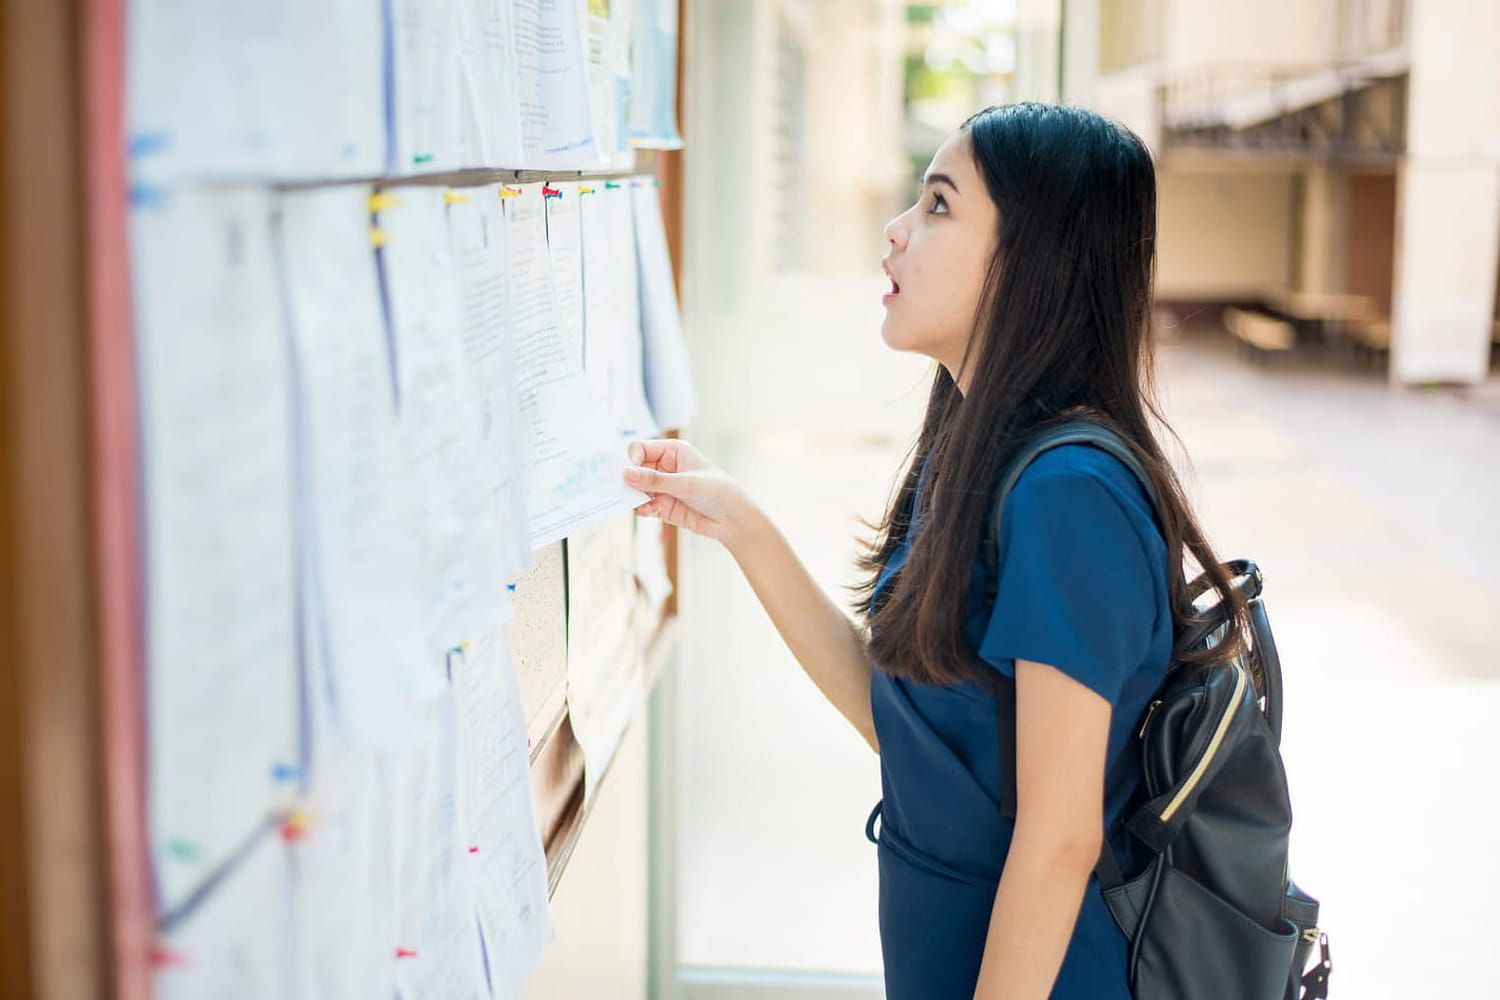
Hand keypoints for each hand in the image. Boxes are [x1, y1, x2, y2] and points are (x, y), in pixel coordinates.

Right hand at [624, 439, 755, 545]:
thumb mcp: (685, 483)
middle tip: (626, 491)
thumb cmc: (718, 492)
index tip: (630, 473)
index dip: (632, 459)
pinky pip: (643, 505)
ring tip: (642, 503)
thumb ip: (654, 480)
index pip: (641, 449)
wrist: (733, 520)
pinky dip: (642, 508)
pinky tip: (651, 511)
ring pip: (636, 489)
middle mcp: (665, 467)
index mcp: (673, 451)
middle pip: (635, 469)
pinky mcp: (663, 505)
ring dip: (635, 496)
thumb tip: (626, 473)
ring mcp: (663, 487)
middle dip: (629, 480)